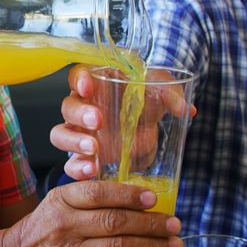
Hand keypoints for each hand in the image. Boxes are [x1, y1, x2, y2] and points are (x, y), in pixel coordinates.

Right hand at [1, 181, 182, 246]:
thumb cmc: (43, 228)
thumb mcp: (57, 203)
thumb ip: (89, 197)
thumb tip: (137, 195)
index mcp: (61, 200)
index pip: (99, 193)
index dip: (129, 195)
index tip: (153, 198)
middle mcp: (66, 225)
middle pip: (116, 222)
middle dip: (151, 224)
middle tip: (174, 224)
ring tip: (172, 245)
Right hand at [50, 64, 193, 179]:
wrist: (149, 128)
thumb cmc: (147, 102)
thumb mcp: (161, 93)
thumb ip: (172, 96)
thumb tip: (186, 109)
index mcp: (97, 84)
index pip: (77, 75)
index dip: (79, 80)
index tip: (88, 87)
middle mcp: (82, 107)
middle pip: (68, 106)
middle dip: (80, 114)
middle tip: (98, 121)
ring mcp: (79, 132)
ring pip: (60, 134)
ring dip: (73, 141)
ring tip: (93, 150)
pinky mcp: (83, 156)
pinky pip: (70, 162)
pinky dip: (77, 168)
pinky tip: (92, 171)